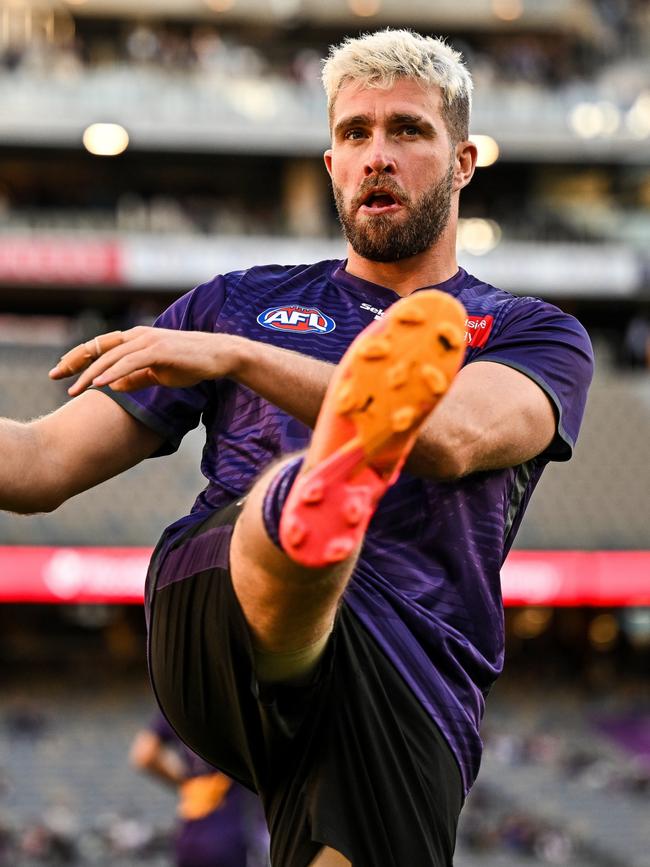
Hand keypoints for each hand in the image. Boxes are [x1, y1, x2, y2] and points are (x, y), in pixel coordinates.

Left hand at [49, 326, 239, 395]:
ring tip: (74, 389)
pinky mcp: (160, 350)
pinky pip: (130, 362)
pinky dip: (113, 372)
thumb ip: (135, 378)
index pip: (99, 346)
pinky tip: (100, 383)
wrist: (220, 356)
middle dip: (73, 362)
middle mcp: (138, 335)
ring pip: (111, 356)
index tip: (60, 371)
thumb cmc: (191, 363)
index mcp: (135, 339)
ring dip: (90, 373)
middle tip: (54, 377)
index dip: (77, 357)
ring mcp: (149, 341)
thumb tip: (111, 385)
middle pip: (97, 347)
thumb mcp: (158, 374)